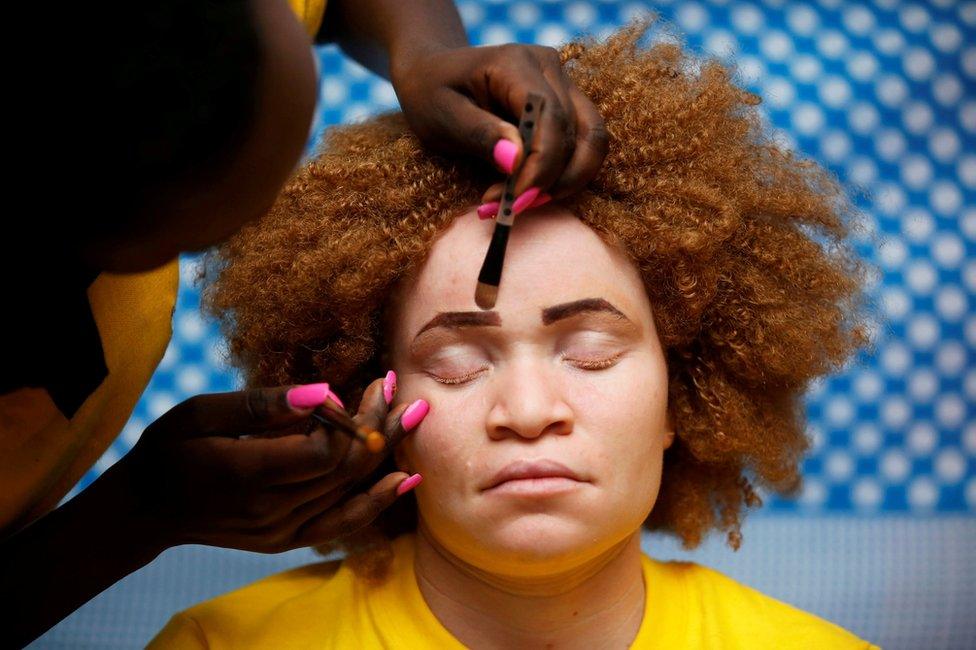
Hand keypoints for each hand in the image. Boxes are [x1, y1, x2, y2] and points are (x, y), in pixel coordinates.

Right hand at [115, 376, 426, 552]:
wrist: (148, 508)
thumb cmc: (171, 448)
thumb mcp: (201, 413)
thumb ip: (263, 404)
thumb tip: (324, 393)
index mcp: (247, 474)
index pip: (325, 451)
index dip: (355, 418)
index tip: (370, 384)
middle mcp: (271, 510)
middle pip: (346, 468)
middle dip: (379, 425)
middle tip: (398, 388)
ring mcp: (282, 531)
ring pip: (351, 491)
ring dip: (386, 451)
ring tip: (412, 415)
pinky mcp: (288, 539)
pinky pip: (344, 522)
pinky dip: (378, 500)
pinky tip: (407, 479)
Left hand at [391, 43, 608, 205]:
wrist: (433, 77)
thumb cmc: (431, 95)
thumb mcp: (441, 116)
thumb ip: (480, 135)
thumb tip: (516, 160)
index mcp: (515, 62)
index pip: (550, 116)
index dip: (540, 165)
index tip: (513, 201)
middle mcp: (549, 68)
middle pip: (577, 131)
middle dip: (549, 180)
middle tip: (510, 209)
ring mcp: (564, 85)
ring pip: (593, 140)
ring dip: (567, 182)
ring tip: (523, 203)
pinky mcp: (568, 106)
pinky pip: (585, 145)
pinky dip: (565, 176)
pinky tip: (530, 192)